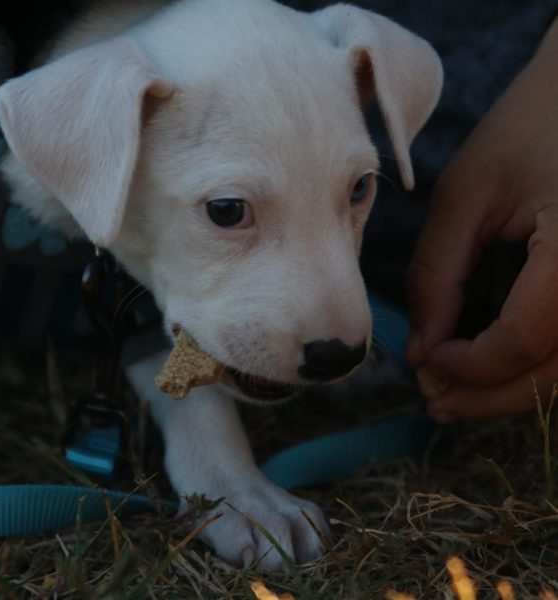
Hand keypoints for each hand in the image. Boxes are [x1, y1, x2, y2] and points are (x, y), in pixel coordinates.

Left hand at [407, 19, 557, 421]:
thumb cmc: (532, 125)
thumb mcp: (469, 194)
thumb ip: (438, 275)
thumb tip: (421, 352)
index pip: (524, 340)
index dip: (469, 365)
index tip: (425, 361)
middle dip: (492, 397)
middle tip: (438, 402)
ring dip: (521, 389)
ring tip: (465, 388)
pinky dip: (546, 364)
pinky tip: (505, 360)